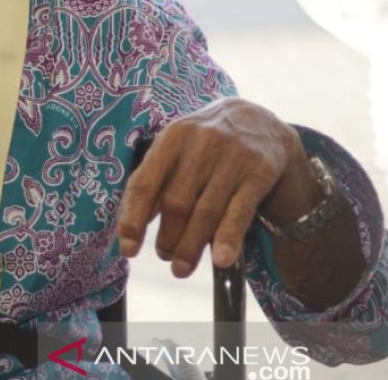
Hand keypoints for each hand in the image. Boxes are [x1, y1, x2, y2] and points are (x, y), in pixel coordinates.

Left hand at [116, 98, 312, 276]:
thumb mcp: (178, 149)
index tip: (127, 250)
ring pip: (206, 212)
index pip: (145, 183)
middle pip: (176, 203)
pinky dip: (228, 238)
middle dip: (168, 237)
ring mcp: (232, 156)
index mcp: (172, 138)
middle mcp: (200, 143)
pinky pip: (240, 210)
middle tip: (166, 256)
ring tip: (182, 268)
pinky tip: (220, 260)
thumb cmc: (205, 143)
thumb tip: (133, 225)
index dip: (133, 220)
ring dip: (191, 247)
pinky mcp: (260, 171)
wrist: (259, 120)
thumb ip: (156, 180)